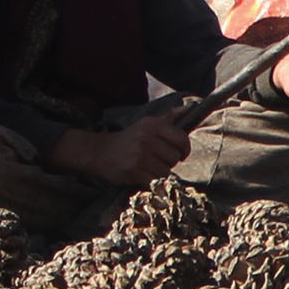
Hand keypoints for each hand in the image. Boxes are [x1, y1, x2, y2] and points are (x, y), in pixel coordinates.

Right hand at [48, 113, 193, 188]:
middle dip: (170, 162)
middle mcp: (147, 138)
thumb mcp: (147, 124)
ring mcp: (140, 155)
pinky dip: (152, 181)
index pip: (181, 139)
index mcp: (153, 125)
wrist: (100, 152)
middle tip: (158, 161)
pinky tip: (143, 175)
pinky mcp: (134, 170)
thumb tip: (188, 107)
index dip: (184, 149)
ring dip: (160, 172)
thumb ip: (168, 118)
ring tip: (149, 167)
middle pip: (174, 157)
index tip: (180, 154)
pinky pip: (155, 181)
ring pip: (166, 170)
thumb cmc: (129, 139)